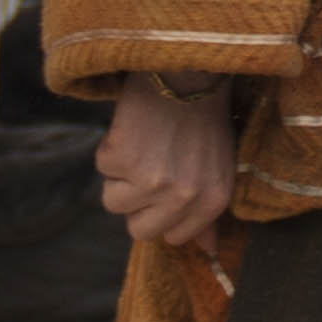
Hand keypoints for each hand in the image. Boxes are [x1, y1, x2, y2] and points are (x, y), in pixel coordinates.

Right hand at [100, 74, 237, 247]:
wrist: (185, 70)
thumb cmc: (201, 118)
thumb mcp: (219, 165)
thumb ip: (208, 212)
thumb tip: (207, 251)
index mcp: (214, 199)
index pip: (172, 238)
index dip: (162, 211)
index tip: (166, 184)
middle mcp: (186, 196)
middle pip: (139, 230)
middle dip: (138, 201)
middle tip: (151, 164)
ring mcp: (153, 181)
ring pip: (114, 202)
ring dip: (121, 174)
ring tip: (144, 143)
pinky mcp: (125, 161)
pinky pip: (102, 169)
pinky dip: (111, 149)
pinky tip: (134, 128)